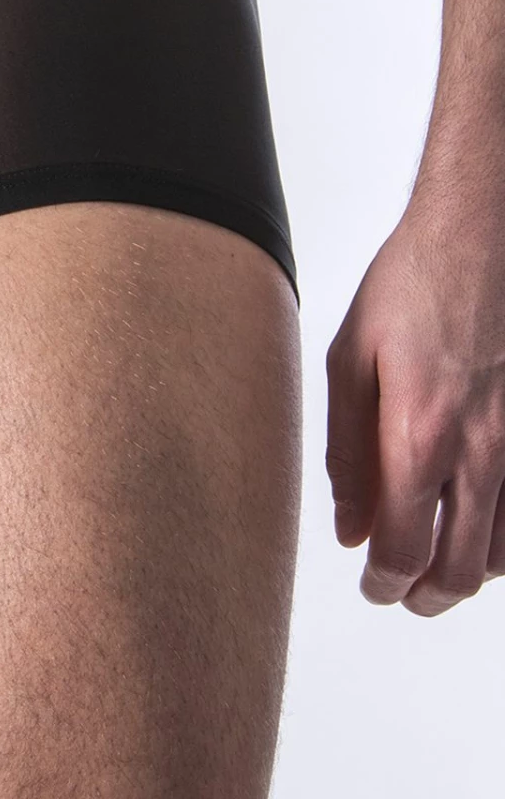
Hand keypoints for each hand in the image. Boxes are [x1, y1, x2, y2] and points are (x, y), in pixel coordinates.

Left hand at [326, 201, 504, 614]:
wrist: (479, 242)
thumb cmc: (408, 290)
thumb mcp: (350, 361)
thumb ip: (348, 452)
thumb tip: (348, 526)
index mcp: (419, 435)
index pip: (406, 546)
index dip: (386, 581)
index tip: (371, 586)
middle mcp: (481, 452)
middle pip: (461, 566)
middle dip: (425, 594)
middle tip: (398, 594)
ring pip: (503, 552)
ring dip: (466, 575)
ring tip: (432, 572)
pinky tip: (479, 537)